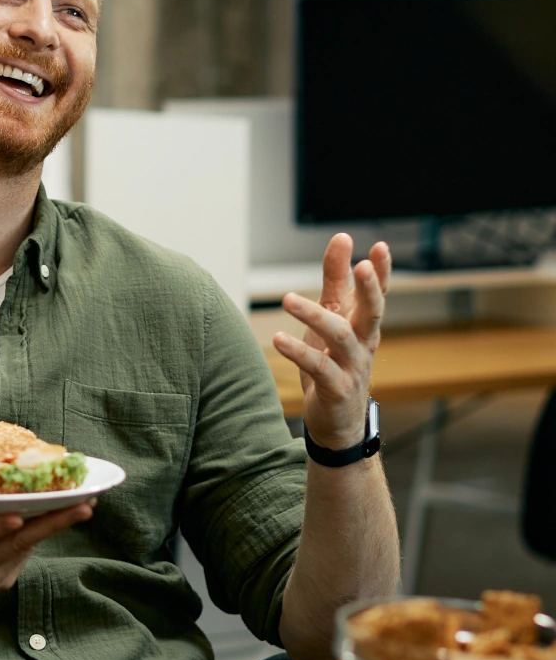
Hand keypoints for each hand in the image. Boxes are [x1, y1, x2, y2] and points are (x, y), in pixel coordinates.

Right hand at [0, 497, 93, 595]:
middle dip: (47, 524)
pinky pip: (28, 551)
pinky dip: (47, 529)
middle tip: (80, 505)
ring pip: (26, 549)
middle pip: (11, 546)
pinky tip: (66, 508)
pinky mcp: (4, 578)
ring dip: (56, 526)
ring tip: (84, 502)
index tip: (17, 515)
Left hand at [274, 232, 389, 449]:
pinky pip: (318, 368)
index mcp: (364, 325)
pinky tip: (278, 339)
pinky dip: (298, 353)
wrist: (338, 422)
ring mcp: (352, 367)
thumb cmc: (334, 362)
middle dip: (369, 290)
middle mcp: (363, 344)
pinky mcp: (335, 389)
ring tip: (288, 299)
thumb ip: (336, 280)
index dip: (382, 272)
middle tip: (362, 266)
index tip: (380, 246)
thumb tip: (343, 237)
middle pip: (372, 313)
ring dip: (315, 317)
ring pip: (340, 338)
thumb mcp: (333, 317)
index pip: (378, 294)